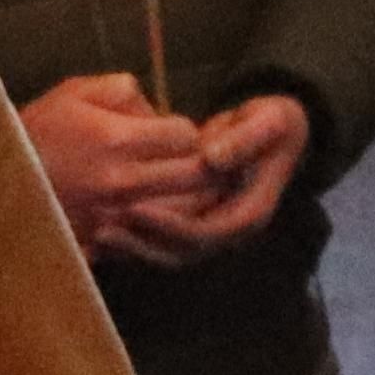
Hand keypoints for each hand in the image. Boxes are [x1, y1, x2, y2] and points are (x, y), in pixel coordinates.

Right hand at [20, 70, 185, 245]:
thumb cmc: (35, 132)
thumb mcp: (72, 93)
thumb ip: (121, 89)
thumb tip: (154, 106)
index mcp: (117, 139)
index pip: (186, 136)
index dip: (185, 132)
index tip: (172, 134)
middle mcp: (123, 181)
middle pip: (196, 177)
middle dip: (199, 165)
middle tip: (190, 161)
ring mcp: (118, 216)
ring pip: (185, 211)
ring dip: (188, 197)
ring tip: (177, 186)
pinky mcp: (110, 242)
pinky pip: (158, 235)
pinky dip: (165, 223)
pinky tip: (155, 210)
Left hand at [104, 90, 309, 266]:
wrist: (276, 132)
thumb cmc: (272, 124)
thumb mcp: (269, 122)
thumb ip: (243, 139)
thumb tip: (209, 159)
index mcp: (250, 212)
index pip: (208, 232)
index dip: (172, 226)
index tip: (136, 208)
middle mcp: (230, 229)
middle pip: (184, 252)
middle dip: (143, 243)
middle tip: (104, 228)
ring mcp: (212, 228)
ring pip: (170, 253)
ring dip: (135, 247)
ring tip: (98, 232)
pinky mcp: (196, 222)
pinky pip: (163, 241)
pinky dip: (136, 238)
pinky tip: (104, 229)